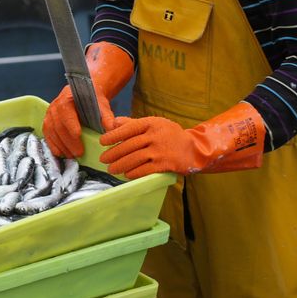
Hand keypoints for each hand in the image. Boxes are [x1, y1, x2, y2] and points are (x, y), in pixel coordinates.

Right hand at [42, 42, 133, 157]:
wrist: (83, 92)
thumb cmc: (93, 99)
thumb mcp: (102, 105)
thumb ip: (107, 117)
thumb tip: (113, 129)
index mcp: (67, 98)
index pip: (66, 112)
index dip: (71, 125)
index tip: (78, 136)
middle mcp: (55, 106)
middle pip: (58, 126)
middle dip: (68, 141)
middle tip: (79, 153)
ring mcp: (49, 115)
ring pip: (51, 132)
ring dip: (61, 146)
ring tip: (72, 156)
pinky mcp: (47, 122)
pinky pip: (47, 135)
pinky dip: (53, 145)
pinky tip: (61, 153)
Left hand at [99, 103, 265, 178]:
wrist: (194, 149)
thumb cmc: (170, 135)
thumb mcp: (154, 124)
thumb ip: (134, 123)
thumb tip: (114, 122)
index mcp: (151, 123)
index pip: (128, 129)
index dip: (113, 135)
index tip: (102, 142)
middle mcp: (155, 136)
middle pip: (129, 146)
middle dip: (113, 154)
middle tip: (103, 159)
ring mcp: (160, 151)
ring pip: (134, 159)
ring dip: (120, 165)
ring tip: (111, 169)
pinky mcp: (165, 164)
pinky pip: (144, 170)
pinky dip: (133, 173)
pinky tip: (126, 174)